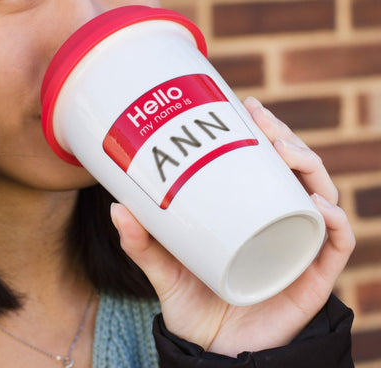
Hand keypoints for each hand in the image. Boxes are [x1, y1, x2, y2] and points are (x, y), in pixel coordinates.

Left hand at [110, 96, 354, 356]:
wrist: (213, 353)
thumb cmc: (193, 303)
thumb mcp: (164, 267)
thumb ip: (142, 242)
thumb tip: (116, 207)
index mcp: (249, 211)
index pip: (264, 161)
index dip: (263, 130)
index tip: (247, 105)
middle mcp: (276, 220)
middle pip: (294, 169)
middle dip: (284, 138)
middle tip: (262, 123)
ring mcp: (296, 244)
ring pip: (319, 193)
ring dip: (309, 166)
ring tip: (285, 152)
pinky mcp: (311, 276)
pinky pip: (334, 243)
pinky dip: (332, 221)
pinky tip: (317, 203)